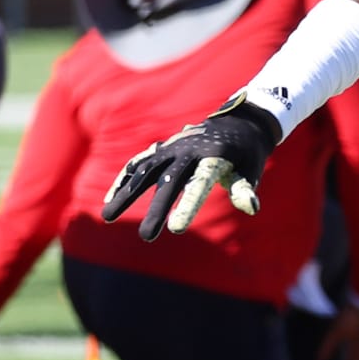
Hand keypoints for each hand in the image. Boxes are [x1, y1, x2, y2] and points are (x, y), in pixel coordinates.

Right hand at [102, 95, 281, 240]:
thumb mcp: (251, 169)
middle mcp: (189, 151)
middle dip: (156, 210)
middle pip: (168, 182)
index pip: (200, 185)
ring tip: (107, 217)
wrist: (237, 123)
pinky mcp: (162, 149)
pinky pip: (138, 163)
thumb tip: (251, 207)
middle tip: (147, 236)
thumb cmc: (246, 154)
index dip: (188, 206)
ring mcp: (172, 148)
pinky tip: (109, 198)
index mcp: (214, 157)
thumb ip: (244, 188)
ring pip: (144, 171)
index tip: (175, 230)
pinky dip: (124, 179)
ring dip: (126, 193)